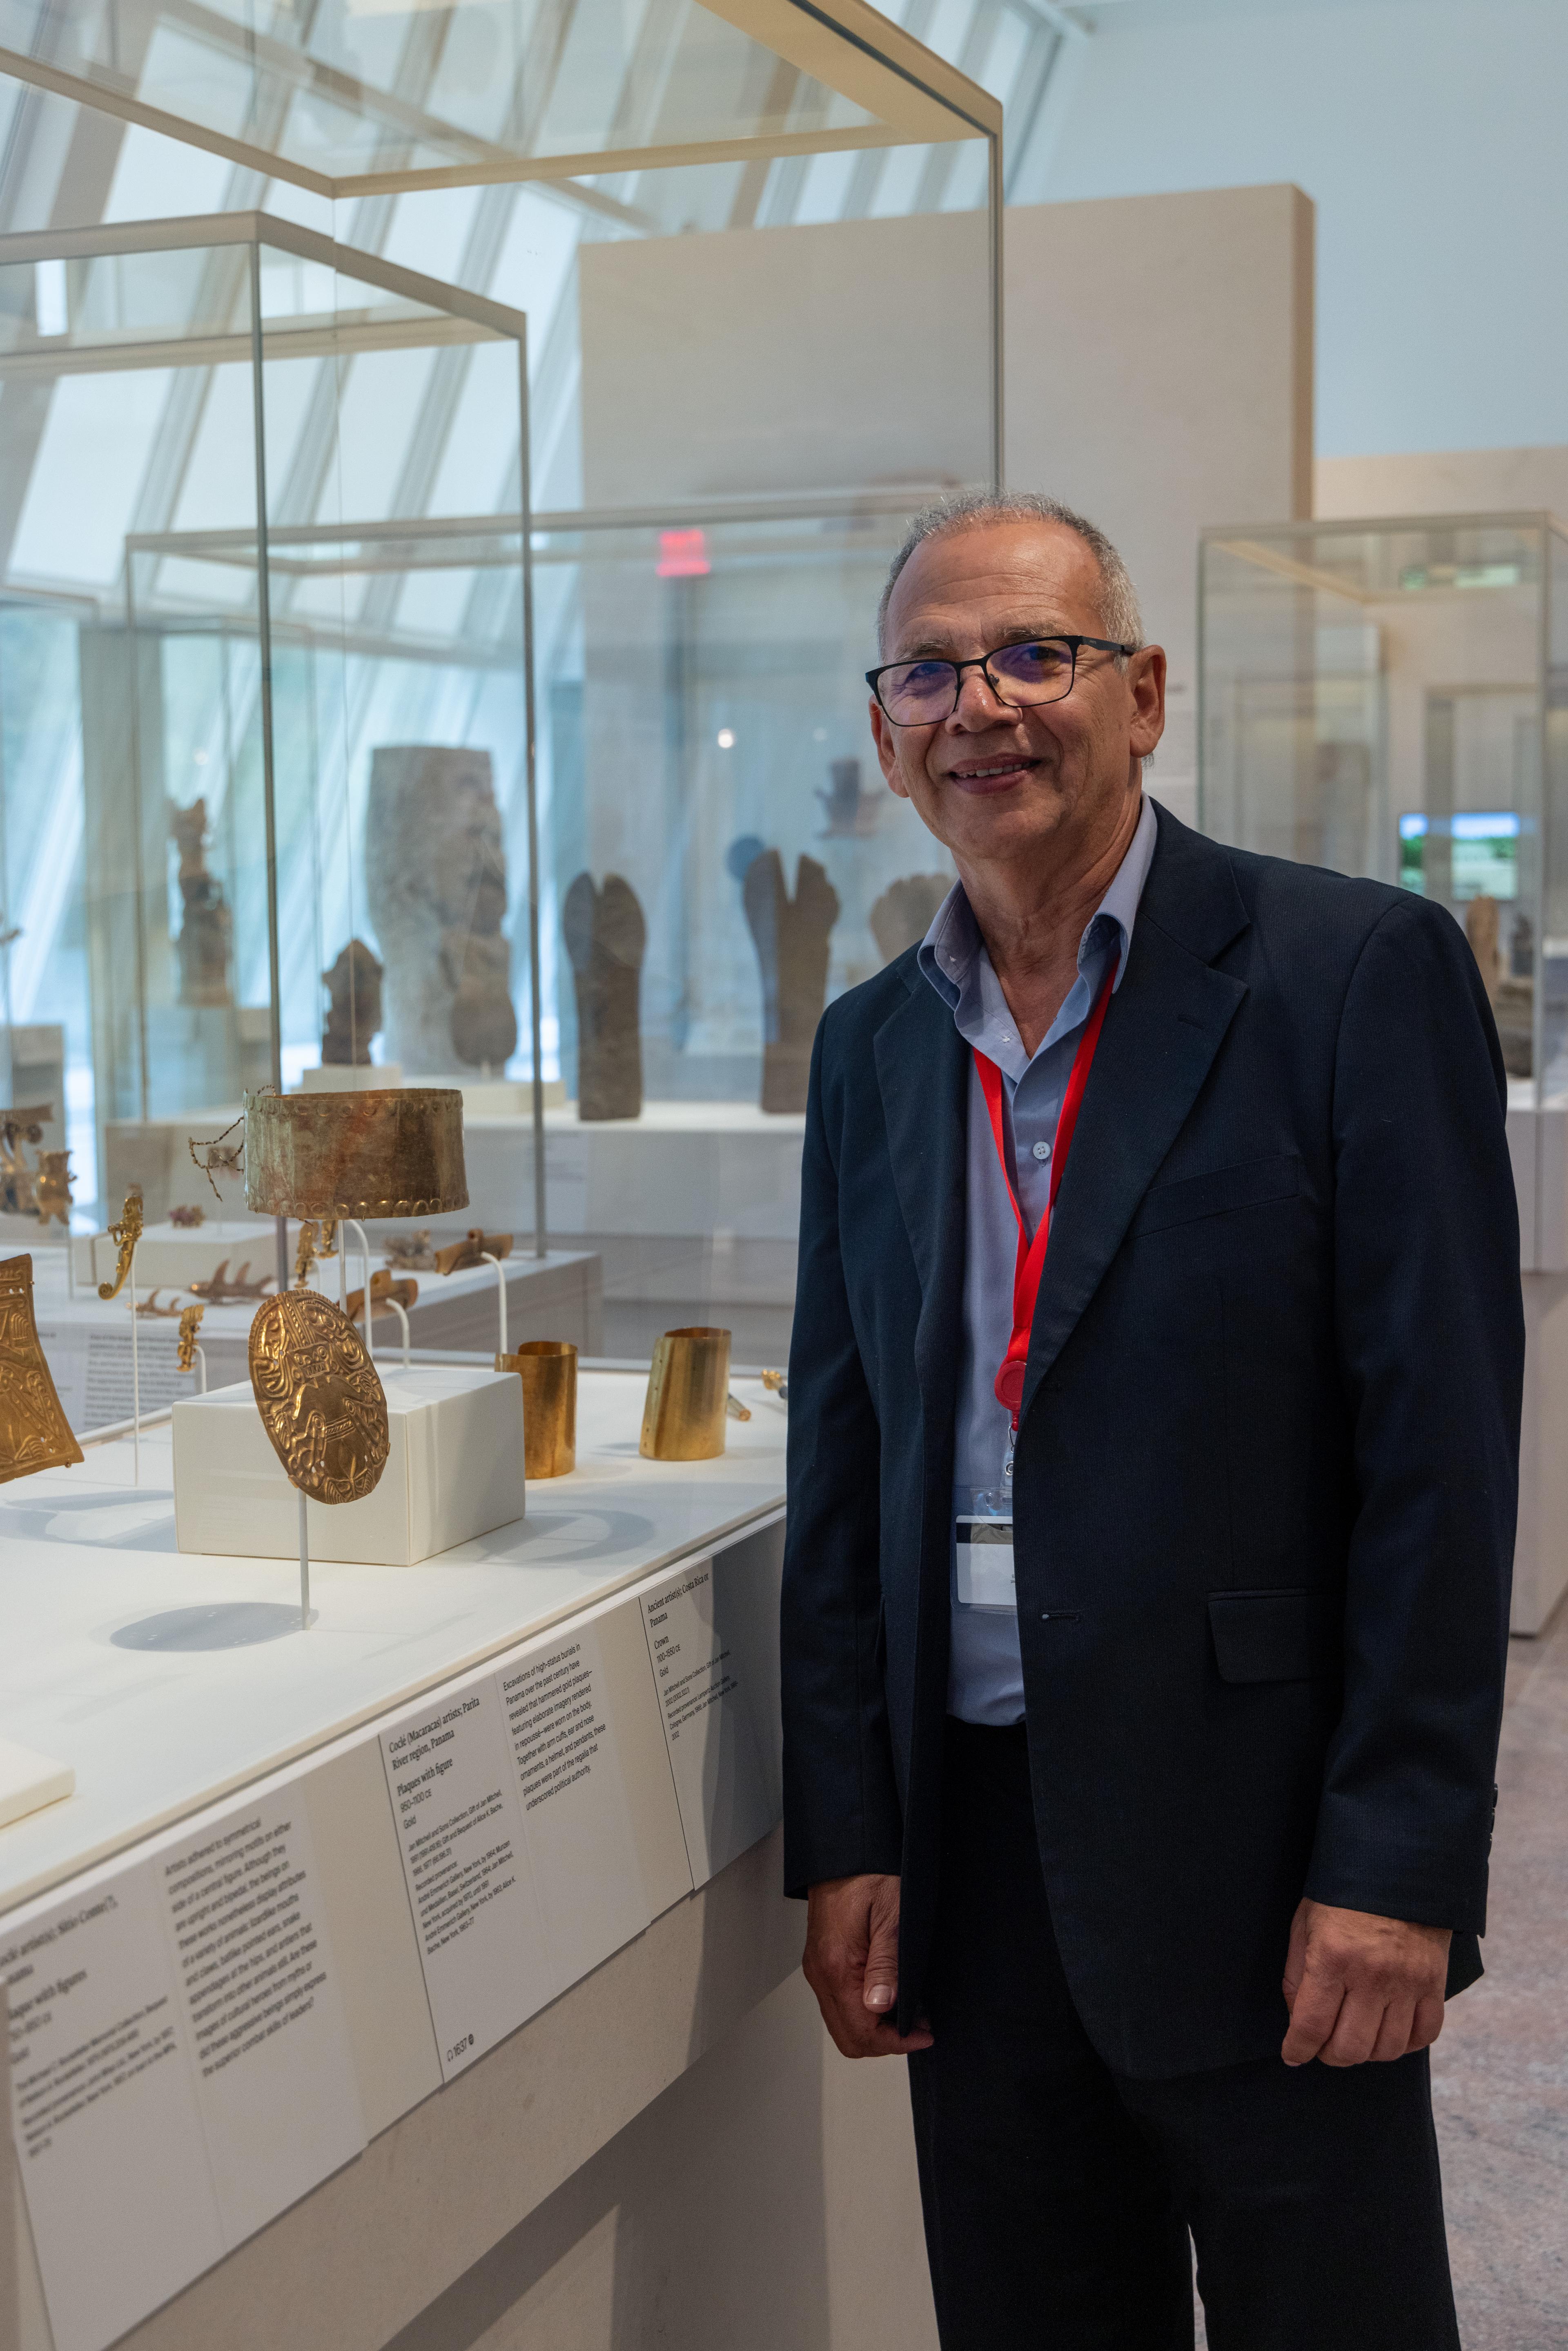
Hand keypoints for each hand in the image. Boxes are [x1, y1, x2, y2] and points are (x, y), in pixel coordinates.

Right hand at [803, 1874, 934, 2058]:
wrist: (846, 1849)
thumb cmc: (870, 1874)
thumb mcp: (891, 1916)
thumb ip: (886, 1965)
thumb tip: (882, 2007)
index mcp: (836, 1966)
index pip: (861, 2032)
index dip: (896, 2042)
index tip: (924, 2034)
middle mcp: (820, 1973)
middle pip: (849, 2037)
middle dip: (885, 2042)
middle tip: (918, 2027)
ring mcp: (818, 1968)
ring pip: (843, 2023)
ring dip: (876, 2027)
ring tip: (909, 2010)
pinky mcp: (822, 1961)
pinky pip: (839, 2002)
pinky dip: (864, 2010)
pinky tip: (889, 1993)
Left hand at [1281, 1897, 1449, 2067]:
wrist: (1398, 1866)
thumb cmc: (1343, 1895)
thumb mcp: (1305, 1924)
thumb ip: (1297, 1974)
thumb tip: (1297, 2019)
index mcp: (1333, 1958)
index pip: (1311, 2025)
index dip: (1298, 2049)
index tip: (1293, 2055)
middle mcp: (1371, 1976)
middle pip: (1350, 2047)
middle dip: (1330, 2055)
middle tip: (1324, 2046)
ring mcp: (1407, 1983)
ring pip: (1386, 2049)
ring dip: (1366, 2053)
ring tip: (1355, 2037)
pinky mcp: (1434, 1984)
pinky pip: (1424, 2035)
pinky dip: (1405, 2044)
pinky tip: (1388, 2033)